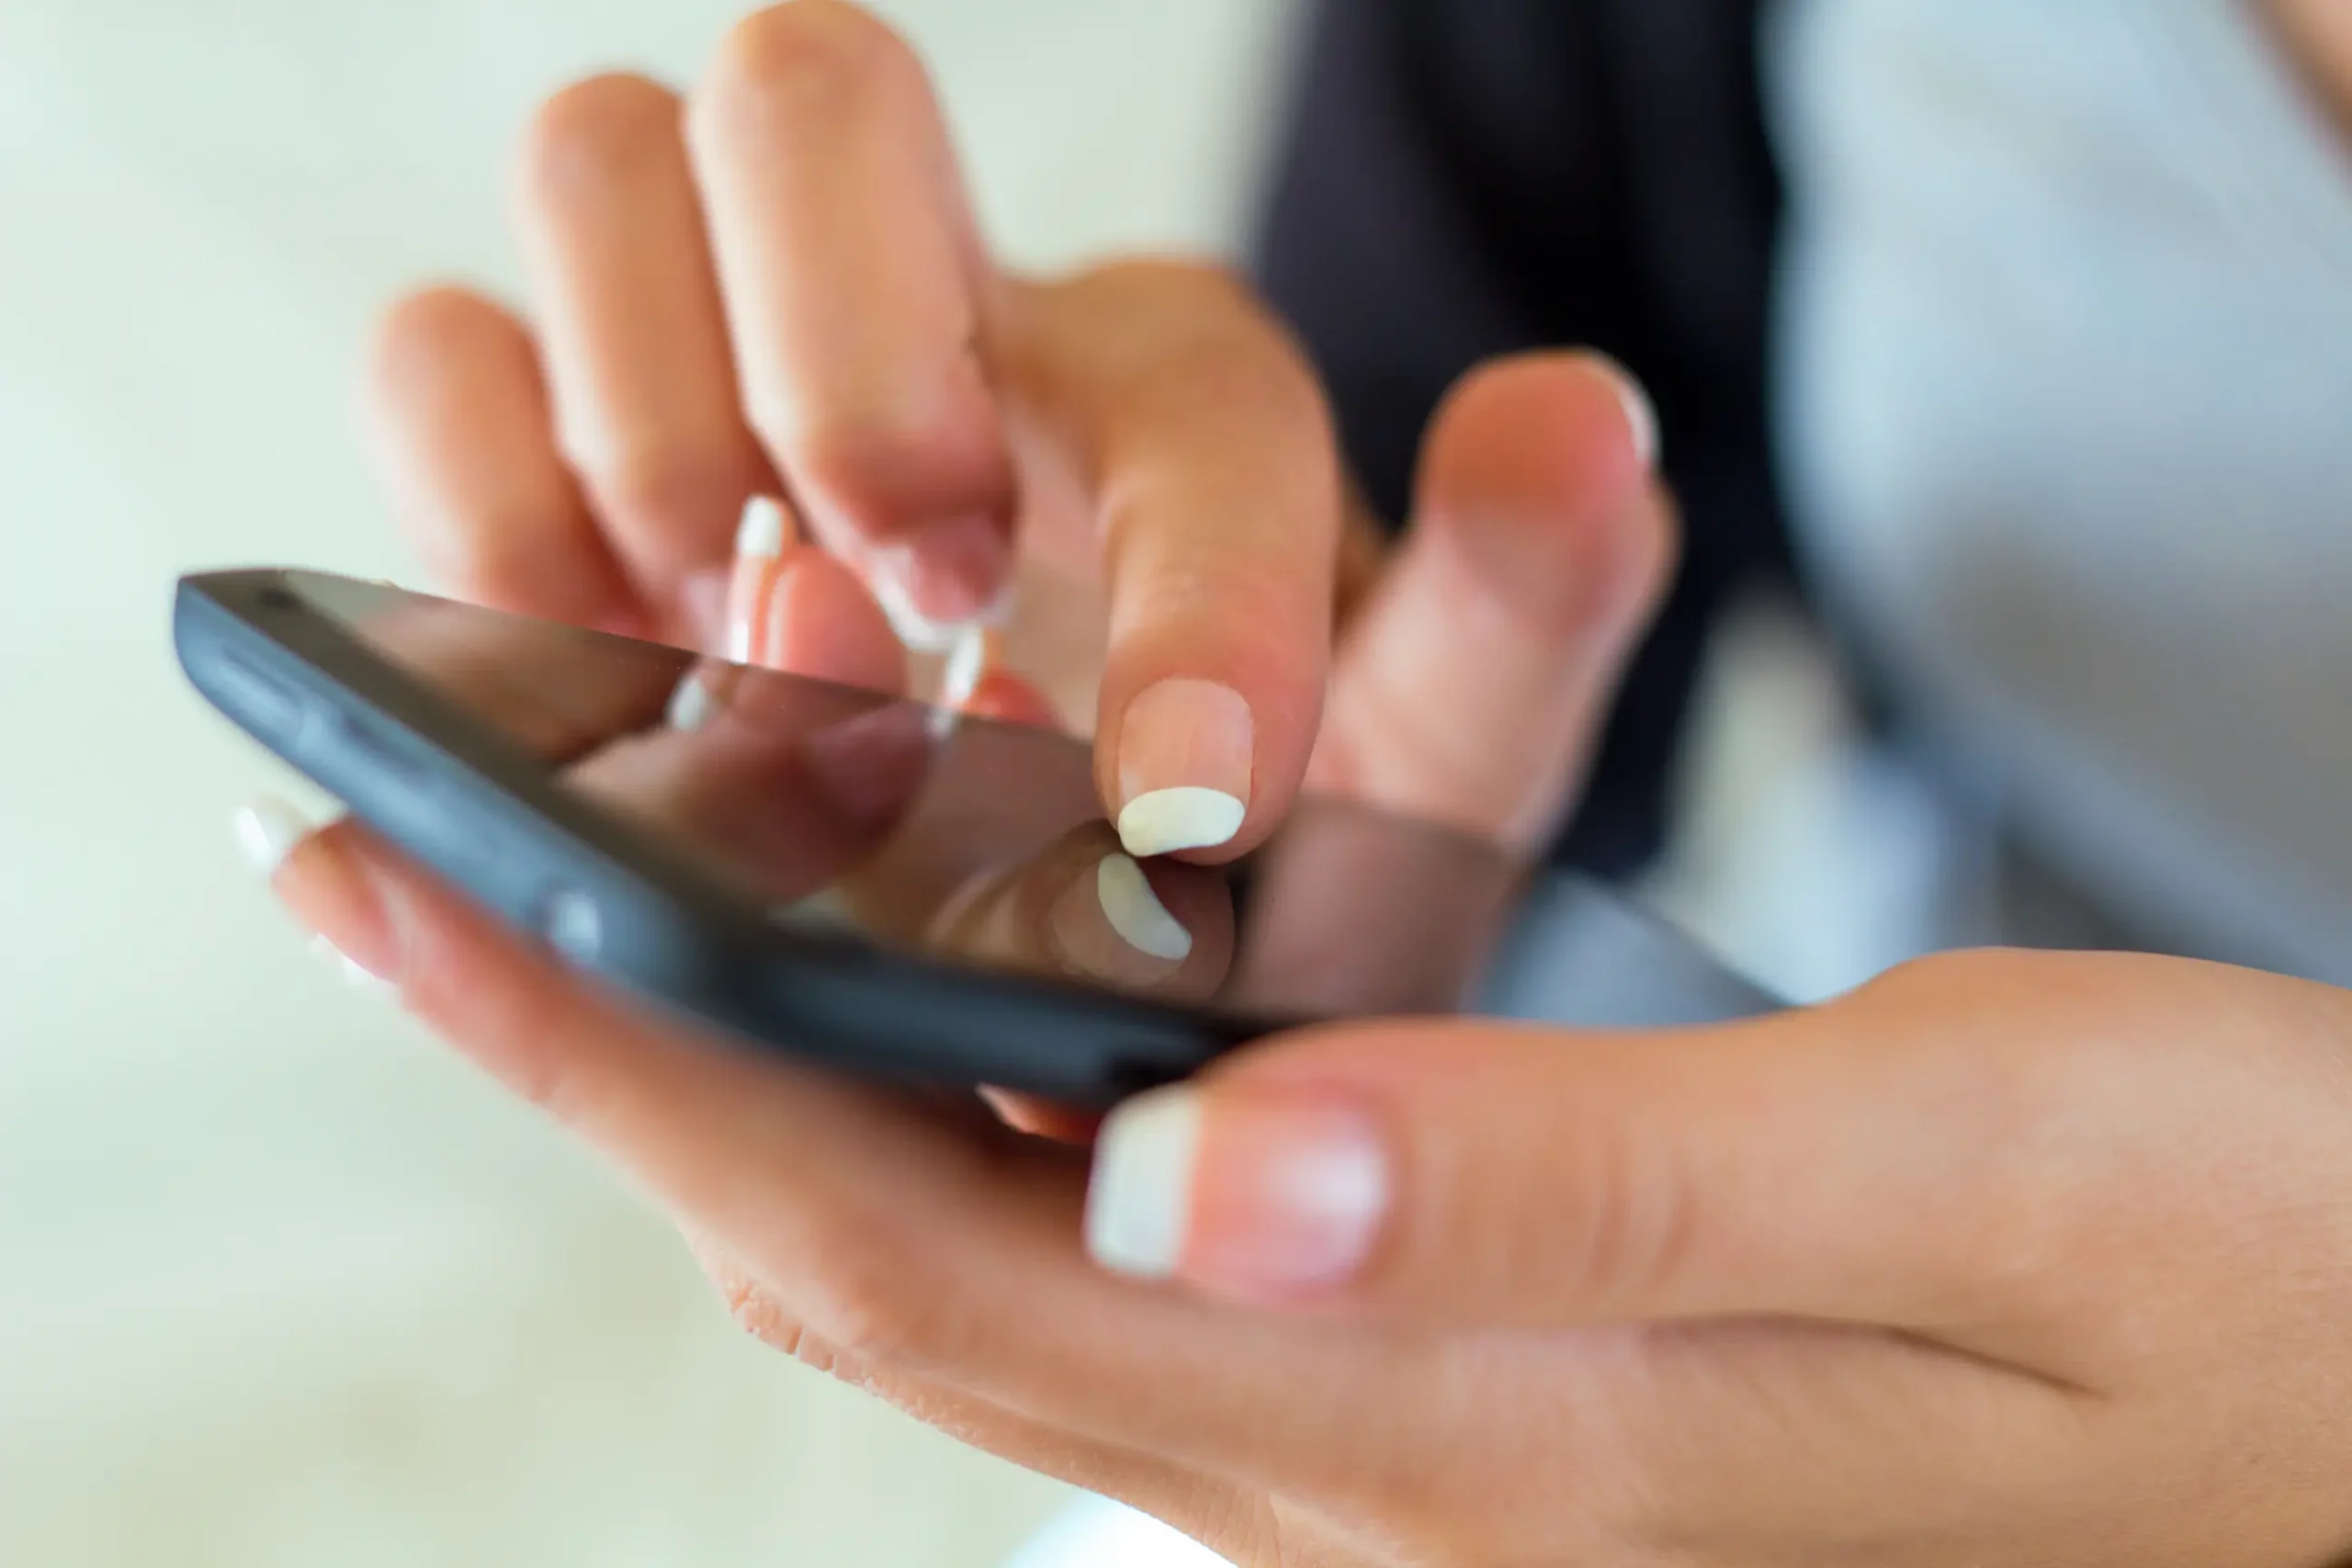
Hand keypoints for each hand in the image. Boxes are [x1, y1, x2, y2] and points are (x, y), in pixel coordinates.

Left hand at [252, 826, 2351, 1567]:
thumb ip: (1566, 1191)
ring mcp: (1407, 1432)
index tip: (400, 884)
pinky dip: (953, 1089)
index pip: (915, 1242)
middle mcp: (1373, 1463)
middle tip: (389, 859)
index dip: (622, 1066)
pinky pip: (1117, 1231)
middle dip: (603, 1062)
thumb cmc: (2240, 1275)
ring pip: (975, 1247)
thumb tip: (1201, 1155)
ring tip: (571, 891)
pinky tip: (908, 969)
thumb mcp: (1951, 1182)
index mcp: (1451, 1427)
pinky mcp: (1470, 1361)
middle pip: (880, 1256)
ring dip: (749, 1071)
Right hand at [363, 0, 1664, 864]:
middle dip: (838, 358)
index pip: (1187, 388)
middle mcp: (945, 319)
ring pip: (602, 154)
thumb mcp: (1414, 777)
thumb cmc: (1248, 838)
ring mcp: (736, 355)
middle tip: (901, 602)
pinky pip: (438, 340)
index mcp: (1175, 399)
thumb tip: (1578, 419)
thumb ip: (1511, 622)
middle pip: (814, 80)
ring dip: (642, 417)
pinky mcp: (563, 436)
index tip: (1184, 811)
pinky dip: (482, 486)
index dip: (1187, 592)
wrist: (1067, 901)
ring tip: (721, 635)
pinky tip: (601, 644)